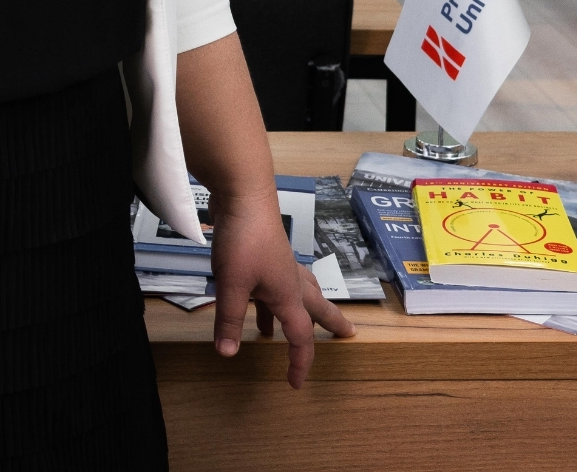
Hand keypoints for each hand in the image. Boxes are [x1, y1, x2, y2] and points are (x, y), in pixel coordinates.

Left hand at [209, 192, 355, 388]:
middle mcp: (290, 279)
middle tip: (348, 334)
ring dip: (302, 309)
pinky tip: (256, 296)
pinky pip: (276, 279)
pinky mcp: (266, 249)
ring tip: (293, 327)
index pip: (301, 337)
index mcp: (288, 293)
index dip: (299, 363)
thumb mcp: (232, 282)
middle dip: (331, 324)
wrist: (243, 192)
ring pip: (300, 290)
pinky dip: (272, 295)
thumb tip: (228, 354)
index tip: (295, 384)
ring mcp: (279, 261)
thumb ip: (229, 319)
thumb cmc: (243, 238)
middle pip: (316, 307)